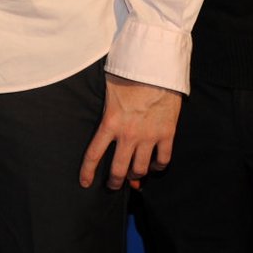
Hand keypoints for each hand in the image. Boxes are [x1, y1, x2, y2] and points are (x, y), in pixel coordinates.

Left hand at [81, 75, 181, 189]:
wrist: (156, 66)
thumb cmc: (129, 72)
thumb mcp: (108, 88)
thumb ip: (105, 106)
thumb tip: (104, 113)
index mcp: (110, 123)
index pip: (93, 154)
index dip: (88, 172)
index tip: (85, 183)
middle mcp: (128, 134)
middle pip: (119, 169)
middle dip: (114, 182)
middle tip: (113, 185)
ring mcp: (149, 136)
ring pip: (141, 169)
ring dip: (136, 176)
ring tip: (134, 178)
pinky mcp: (167, 133)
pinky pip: (163, 159)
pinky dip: (158, 166)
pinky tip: (155, 165)